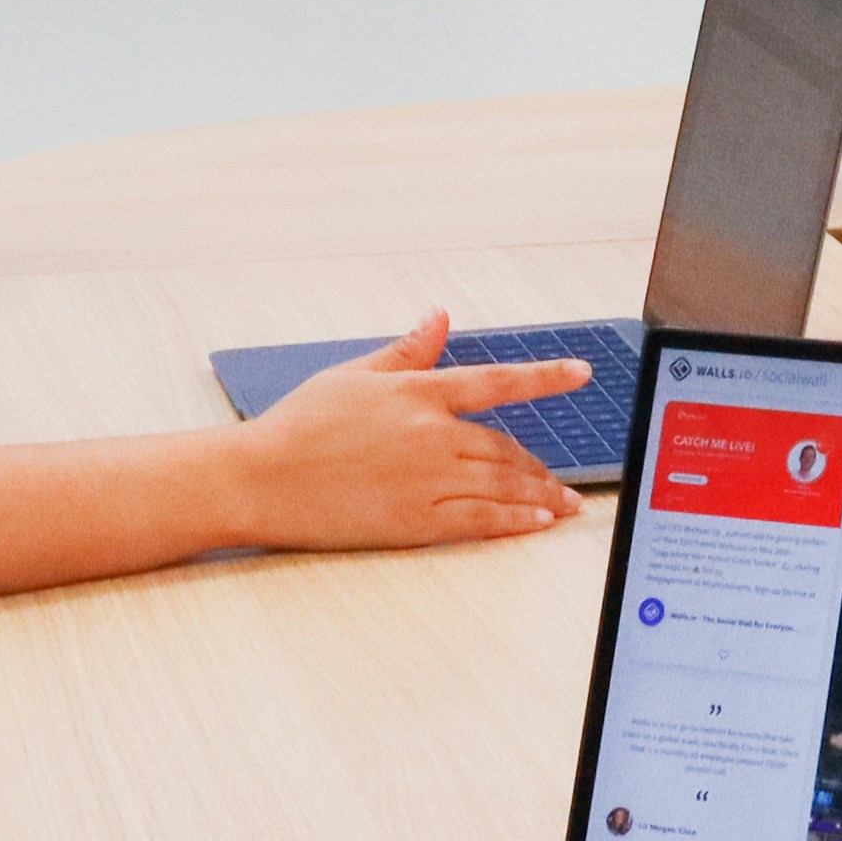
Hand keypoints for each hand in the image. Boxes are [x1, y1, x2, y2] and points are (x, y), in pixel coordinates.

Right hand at [230, 313, 588, 547]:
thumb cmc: (298, 426)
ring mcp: (426, 480)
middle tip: (561, 479)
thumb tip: (438, 318)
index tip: (580, 373)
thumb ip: (406, 350)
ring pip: (501, 483)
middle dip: (538, 464)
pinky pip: (480, 520)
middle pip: (505, 446)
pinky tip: (536, 522)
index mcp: (417, 393)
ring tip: (562, 504)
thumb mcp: (352, 376)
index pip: (496, 381)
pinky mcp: (415, 520)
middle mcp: (431, 434)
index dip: (544, 376)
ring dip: (540, 494)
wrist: (260, 479)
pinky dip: (515, 521)